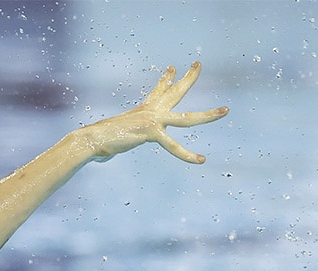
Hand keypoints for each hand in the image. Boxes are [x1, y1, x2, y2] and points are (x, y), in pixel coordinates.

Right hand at [83, 62, 228, 163]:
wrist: (91, 139)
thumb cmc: (99, 142)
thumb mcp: (113, 139)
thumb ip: (115, 144)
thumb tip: (103, 152)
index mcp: (142, 111)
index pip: (158, 91)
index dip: (165, 79)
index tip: (173, 68)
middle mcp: (150, 111)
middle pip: (175, 92)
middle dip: (188, 78)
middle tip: (198, 64)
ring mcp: (154, 120)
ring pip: (188, 118)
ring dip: (209, 115)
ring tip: (225, 110)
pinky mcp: (153, 132)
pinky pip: (174, 146)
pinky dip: (187, 155)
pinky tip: (201, 159)